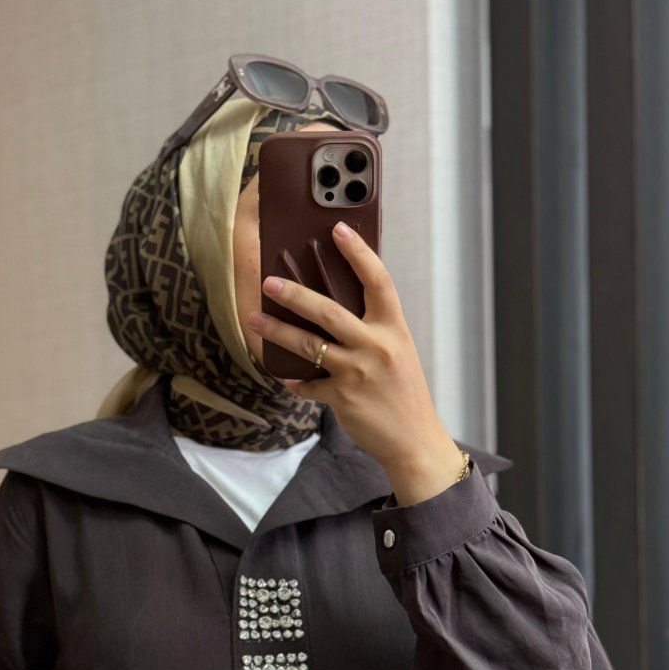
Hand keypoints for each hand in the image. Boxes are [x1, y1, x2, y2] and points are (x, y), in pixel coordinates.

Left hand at [247, 221, 465, 505]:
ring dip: (277, 331)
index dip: (358, 253)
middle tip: (269, 282)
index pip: (377, 281)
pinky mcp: (342, 397)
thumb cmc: (404, 395)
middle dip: (294, 294)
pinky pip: (308, 385)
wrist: (414, 440)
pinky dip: (295, 382)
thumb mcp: (398, 353)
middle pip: (328, 310)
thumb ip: (374, 331)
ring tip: (254, 320)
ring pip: (308, 345)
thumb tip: (336, 310)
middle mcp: (376, 346)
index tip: (337, 229)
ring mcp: (357, 372)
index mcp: (394, 329)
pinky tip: (284, 377)